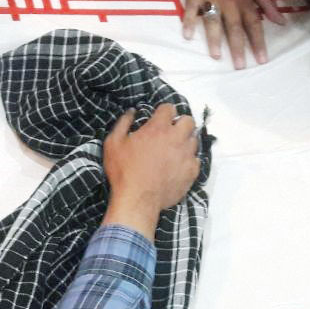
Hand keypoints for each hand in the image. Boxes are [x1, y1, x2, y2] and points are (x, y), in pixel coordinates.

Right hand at [102, 104, 199, 238]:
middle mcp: (176, 138)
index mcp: (158, 128)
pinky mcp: (191, 172)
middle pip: (189, 121)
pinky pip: (196, 160)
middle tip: (170, 133)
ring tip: (173, 151)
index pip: (170, 108)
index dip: (164, 112)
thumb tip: (132, 112)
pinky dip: (189, 161)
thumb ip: (123, 123)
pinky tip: (178, 166)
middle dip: (181, 124)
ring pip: (194, 140)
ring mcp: (186, 155)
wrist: (137, 200)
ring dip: (185, 142)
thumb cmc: (123, 172)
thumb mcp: (113, 143)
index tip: (159, 119)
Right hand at [181, 0, 285, 68]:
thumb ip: (267, 2)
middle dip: (238, 47)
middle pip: (235, 26)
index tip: (262, 60)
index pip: (254, 23)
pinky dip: (189, 21)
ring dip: (214, 38)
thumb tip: (281, 22)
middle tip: (240, 66)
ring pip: (214, 20)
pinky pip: (191, 9)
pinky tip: (187, 36)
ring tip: (216, 56)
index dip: (258, 42)